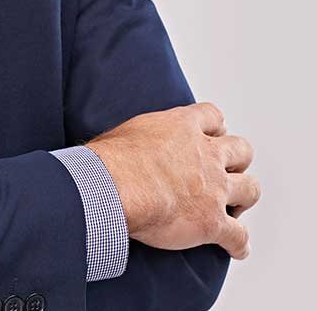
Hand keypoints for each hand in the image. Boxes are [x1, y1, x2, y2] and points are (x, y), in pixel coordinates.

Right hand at [85, 102, 259, 260]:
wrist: (116, 187)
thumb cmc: (113, 159)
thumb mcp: (130, 131)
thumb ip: (146, 134)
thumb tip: (133, 142)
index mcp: (183, 126)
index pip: (212, 116)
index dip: (214, 128)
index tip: (211, 136)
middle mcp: (206, 154)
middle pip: (241, 150)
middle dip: (237, 160)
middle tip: (226, 171)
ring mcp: (214, 189)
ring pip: (250, 190)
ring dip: (244, 198)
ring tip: (236, 206)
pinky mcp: (213, 222)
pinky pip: (239, 236)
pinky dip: (239, 244)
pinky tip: (236, 248)